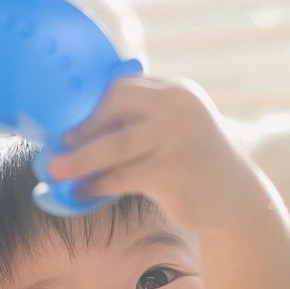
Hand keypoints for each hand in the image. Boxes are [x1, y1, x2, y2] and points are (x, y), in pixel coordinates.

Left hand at [45, 75, 272, 234]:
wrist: (236, 201)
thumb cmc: (193, 166)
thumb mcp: (172, 132)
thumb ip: (138, 122)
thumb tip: (75, 131)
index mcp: (176, 91)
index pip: (122, 87)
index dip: (91, 106)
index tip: (68, 124)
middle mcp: (178, 107)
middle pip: (114, 107)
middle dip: (81, 128)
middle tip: (57, 145)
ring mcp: (175, 138)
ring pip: (113, 146)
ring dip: (78, 160)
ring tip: (53, 171)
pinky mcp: (170, 172)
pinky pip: (121, 177)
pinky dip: (96, 186)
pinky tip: (80, 195)